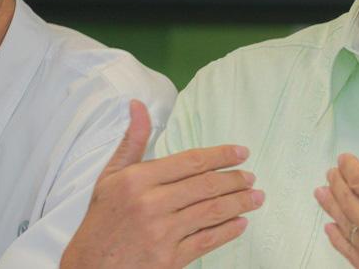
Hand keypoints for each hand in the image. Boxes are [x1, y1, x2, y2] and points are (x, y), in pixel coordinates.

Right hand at [60, 100, 263, 268]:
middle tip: (251, 177)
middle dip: (236, 180)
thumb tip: (138, 105)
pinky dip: (228, 231)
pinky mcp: (168, 260)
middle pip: (206, 186)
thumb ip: (132, 141)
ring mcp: (161, 233)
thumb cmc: (102, 221)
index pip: (191, 161)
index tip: (242, 153)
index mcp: (137, 180)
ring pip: (212, 212)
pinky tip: (241, 223)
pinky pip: (207, 241)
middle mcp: (150, 204)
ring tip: (256, 197)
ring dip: (240, 203)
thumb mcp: (110, 177)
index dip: (222, 155)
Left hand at [314, 134, 358, 268]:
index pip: (358, 177)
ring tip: (322, 193)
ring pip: (341, 222)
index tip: (344, 159)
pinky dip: (335, 235)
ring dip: (330, 204)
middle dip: (336, 182)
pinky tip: (331, 228)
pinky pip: (345, 248)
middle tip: (331, 173)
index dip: (348, 165)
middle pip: (345, 198)